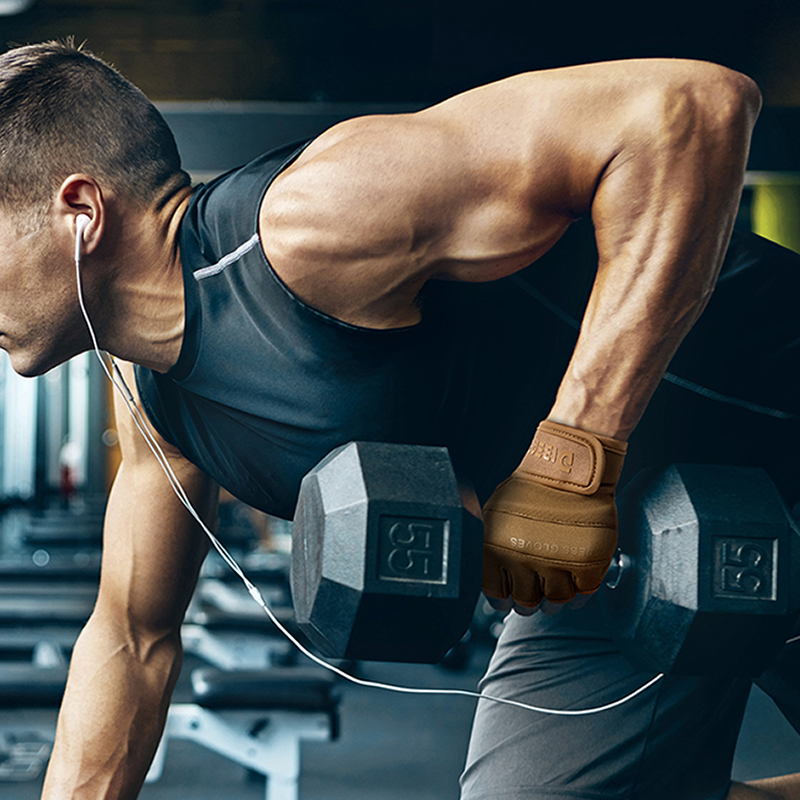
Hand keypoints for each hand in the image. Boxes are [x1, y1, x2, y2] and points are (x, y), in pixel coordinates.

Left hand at [482, 420, 626, 607]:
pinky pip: (583, 592)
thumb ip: (493, 546)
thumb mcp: (496, 514)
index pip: (496, 592)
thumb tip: (492, 576)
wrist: (570, 467)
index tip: (507, 598)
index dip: (502, 598)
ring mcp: (557, 562)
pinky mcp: (588, 562)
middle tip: (533, 593)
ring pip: (555, 602)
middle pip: (526, 602)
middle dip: (528, 600)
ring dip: (554, 599)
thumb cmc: (533, 485)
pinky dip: (579, 592)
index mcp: (497, 548)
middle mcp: (525, 559)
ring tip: (554, 586)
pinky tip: (575, 583)